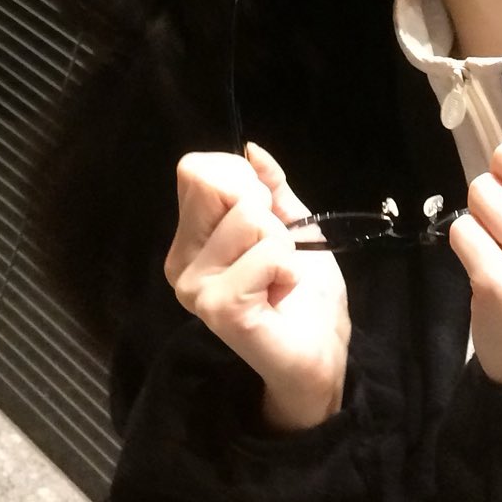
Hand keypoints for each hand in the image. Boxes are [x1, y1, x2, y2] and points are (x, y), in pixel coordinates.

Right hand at [164, 143, 350, 430]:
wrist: (320, 353)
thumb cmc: (303, 293)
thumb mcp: (293, 226)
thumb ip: (271, 187)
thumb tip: (251, 149)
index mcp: (191, 240)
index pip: (197, 171)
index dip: (243, 181)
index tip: (266, 218)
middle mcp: (181, 262)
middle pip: (218, 185)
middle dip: (265, 211)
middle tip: (275, 253)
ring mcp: (195, 287)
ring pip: (249, 219)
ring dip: (282, 245)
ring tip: (279, 278)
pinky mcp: (220, 307)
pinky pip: (265, 254)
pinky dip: (287, 268)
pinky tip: (281, 293)